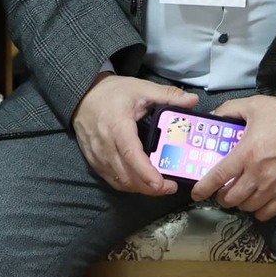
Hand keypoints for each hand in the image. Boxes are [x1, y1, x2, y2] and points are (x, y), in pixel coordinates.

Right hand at [73, 74, 197, 196]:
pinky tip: (141, 182)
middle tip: (171, 187)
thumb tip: (193, 101)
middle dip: (149, 187)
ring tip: (160, 186)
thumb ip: (168, 95)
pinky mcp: (94, 162)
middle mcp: (104, 145)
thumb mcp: (142, 88)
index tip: (161, 184)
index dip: (145, 172)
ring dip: (139, 188)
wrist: (83, 96)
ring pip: (119, 181)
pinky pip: (111, 179)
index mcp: (117, 126)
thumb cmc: (112, 92)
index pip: (130, 154)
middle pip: (126, 175)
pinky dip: (128, 184)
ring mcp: (97, 156)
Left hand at [192, 95, 275, 221]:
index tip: (197, 193)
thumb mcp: (257, 105)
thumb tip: (215, 116)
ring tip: (240, 195)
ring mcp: (273, 188)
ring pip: (246, 207)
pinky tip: (257, 202)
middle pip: (230, 198)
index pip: (217, 177)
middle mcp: (257, 175)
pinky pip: (266, 213)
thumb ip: (232, 109)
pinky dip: (257, 211)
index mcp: (246, 153)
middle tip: (223, 190)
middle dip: (222, 197)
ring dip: (240, 203)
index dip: (202, 189)